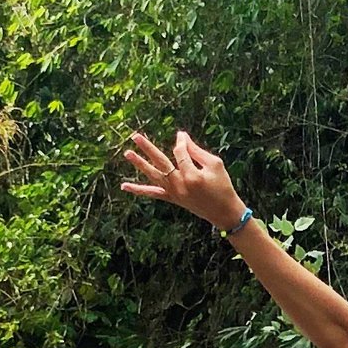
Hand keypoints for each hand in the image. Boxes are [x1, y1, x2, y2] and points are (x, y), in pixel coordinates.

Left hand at [121, 129, 243, 229]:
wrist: (224, 212)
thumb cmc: (223, 185)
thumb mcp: (215, 164)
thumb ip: (197, 151)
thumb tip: (182, 138)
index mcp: (191, 175)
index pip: (180, 152)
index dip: (181, 142)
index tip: (182, 136)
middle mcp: (179, 184)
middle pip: (161, 162)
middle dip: (148, 148)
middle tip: (135, 136)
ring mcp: (174, 193)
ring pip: (153, 176)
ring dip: (140, 164)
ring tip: (127, 153)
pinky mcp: (172, 199)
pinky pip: (152, 194)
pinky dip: (138, 190)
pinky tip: (124, 186)